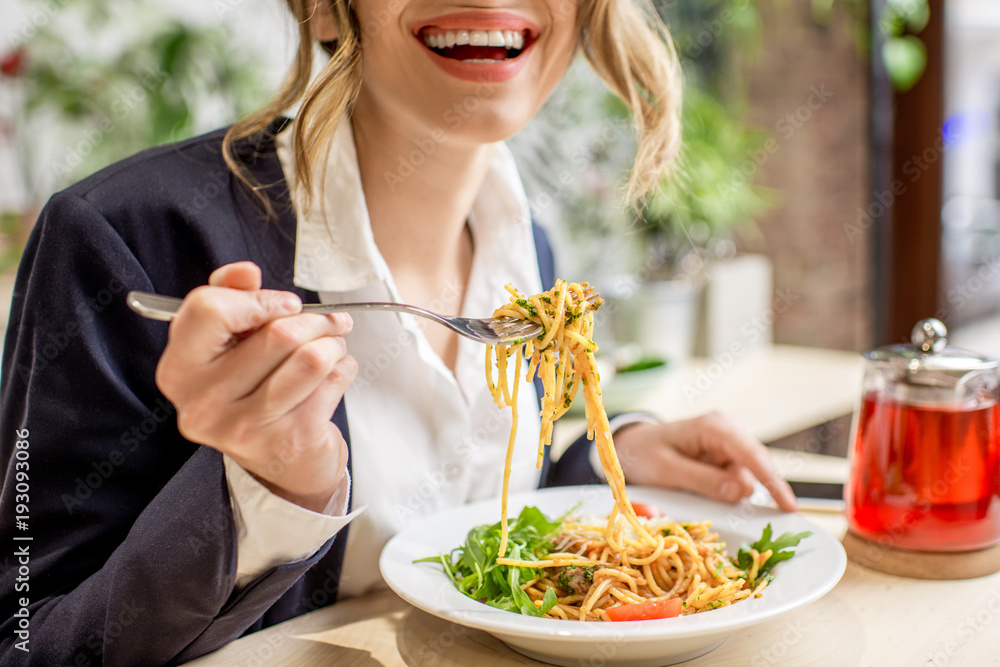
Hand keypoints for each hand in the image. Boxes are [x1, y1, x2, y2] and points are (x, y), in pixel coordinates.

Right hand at [155, 261, 356, 511]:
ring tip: (333, 344)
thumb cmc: (253, 388)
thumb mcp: (227, 341)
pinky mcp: (289, 440)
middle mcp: (204, 402)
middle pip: (277, 333)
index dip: (259, 298)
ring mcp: (246, 427)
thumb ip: (230, 296)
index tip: (286, 305)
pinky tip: (334, 374)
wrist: (280, 463)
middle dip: (314, 320)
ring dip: (333, 343)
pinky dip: (344, 368)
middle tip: (329, 322)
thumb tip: (245, 272)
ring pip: (311, 358)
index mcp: (179, 370)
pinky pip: (333, 382)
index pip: (210, 309)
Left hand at [612, 412, 796, 510]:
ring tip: (693, 489)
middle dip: (743, 491)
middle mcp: (728, 431)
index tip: (789, 506)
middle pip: (755, 468)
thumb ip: (702, 480)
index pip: (752, 455)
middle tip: (715, 504)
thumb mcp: (667, 470)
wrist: (632, 446)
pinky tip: (704, 491)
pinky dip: (726, 492)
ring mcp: (729, 445)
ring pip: (746, 478)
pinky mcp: (726, 458)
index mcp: (715, 426)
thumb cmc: (645, 454)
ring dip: (729, 493)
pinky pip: (737, 480)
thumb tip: (740, 492)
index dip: (772, 481)